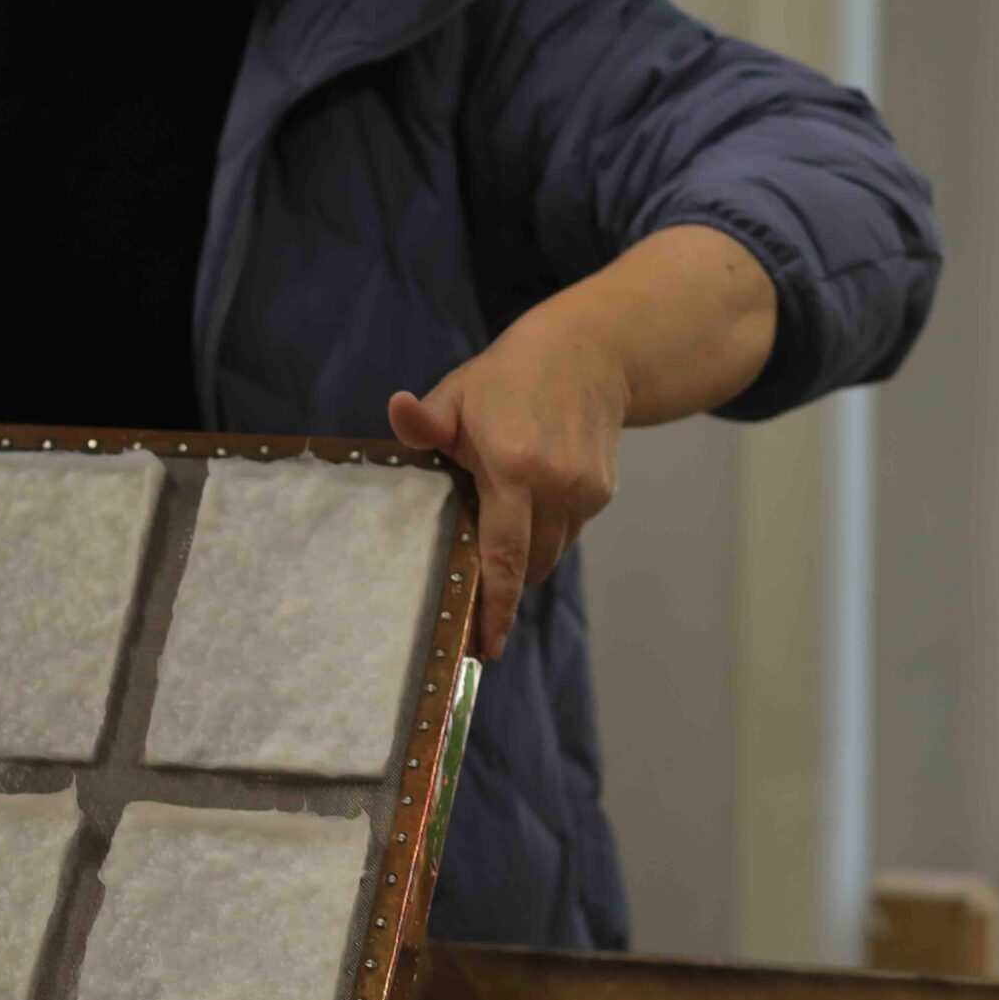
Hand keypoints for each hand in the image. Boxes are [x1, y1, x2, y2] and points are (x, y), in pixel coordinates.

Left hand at [387, 309, 628, 663]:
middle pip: (528, 567)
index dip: (495, 606)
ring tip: (496, 523)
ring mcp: (584, 492)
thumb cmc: (508, 376)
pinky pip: (567, 532)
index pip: (502, 555)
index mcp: (513, 466)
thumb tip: (397, 416)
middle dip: (502, 583)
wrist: (589, 352)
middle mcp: (555, 485)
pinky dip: (544, 531)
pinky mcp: (601, 492)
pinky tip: (526, 500)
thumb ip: (424, 421)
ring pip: (550, 554)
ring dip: (524, 555)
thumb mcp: (457, 392)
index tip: (486, 647)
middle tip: (472, 588)